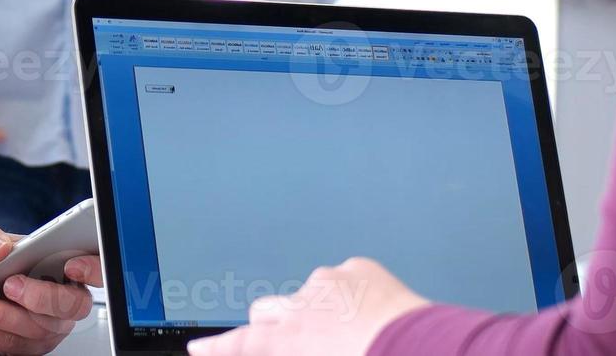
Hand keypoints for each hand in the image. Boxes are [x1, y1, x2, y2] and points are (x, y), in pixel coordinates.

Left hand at [0, 223, 102, 354]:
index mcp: (56, 260)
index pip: (93, 265)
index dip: (93, 268)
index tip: (72, 266)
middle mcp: (57, 294)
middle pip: (73, 305)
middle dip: (42, 297)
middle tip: (10, 285)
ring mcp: (44, 323)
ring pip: (40, 330)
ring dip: (3, 316)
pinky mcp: (25, 345)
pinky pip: (17, 347)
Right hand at [186, 259, 427, 355]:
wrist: (416, 347)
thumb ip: (296, 350)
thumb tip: (293, 346)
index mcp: (289, 338)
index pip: (241, 343)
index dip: (217, 346)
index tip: (199, 346)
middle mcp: (301, 304)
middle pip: (266, 309)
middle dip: (272, 322)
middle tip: (297, 340)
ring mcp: (329, 281)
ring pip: (312, 293)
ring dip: (322, 308)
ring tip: (355, 330)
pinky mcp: (359, 268)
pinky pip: (347, 278)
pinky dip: (354, 293)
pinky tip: (375, 312)